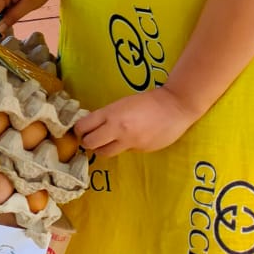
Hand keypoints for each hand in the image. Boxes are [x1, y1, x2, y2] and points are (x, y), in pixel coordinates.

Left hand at [74, 89, 199, 157]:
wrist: (175, 107)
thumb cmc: (148, 101)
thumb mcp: (122, 103)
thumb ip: (107, 115)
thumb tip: (94, 126)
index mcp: (111, 114)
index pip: (83, 127)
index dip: (78, 129)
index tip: (80, 129)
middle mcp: (117, 130)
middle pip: (90, 144)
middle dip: (87, 141)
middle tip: (90, 137)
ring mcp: (129, 142)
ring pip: (104, 153)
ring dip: (101, 148)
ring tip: (106, 140)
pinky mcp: (140, 150)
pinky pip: (123, 151)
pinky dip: (121, 147)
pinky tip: (129, 138)